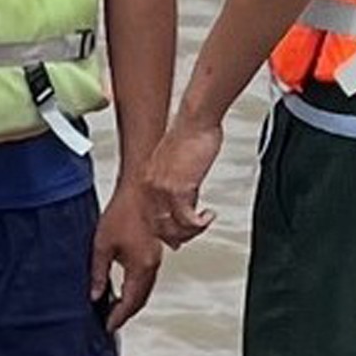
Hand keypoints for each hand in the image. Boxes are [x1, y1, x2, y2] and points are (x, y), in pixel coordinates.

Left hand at [91, 193, 163, 333]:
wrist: (142, 192)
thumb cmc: (123, 212)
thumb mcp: (102, 245)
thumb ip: (98, 273)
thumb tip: (94, 294)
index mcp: (140, 268)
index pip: (129, 302)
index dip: (118, 317)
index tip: (108, 327)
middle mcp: (151, 266)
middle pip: (140, 300)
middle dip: (125, 313)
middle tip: (110, 321)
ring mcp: (154, 259)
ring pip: (144, 290)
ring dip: (131, 301)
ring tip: (114, 308)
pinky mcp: (153, 252)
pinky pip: (146, 278)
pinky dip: (136, 289)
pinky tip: (123, 288)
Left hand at [129, 115, 225, 254]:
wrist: (196, 120)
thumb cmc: (191, 136)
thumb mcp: (178, 167)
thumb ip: (178, 187)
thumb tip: (188, 207)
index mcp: (147, 180)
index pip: (148, 217)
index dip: (162, 231)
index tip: (175, 235)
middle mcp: (150, 187)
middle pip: (157, 227)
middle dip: (177, 235)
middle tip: (192, 234)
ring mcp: (162, 190)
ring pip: (172, 228)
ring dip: (190, 231)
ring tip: (203, 223)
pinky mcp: (178, 189)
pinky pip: (187, 220)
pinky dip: (200, 223)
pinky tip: (208, 216)